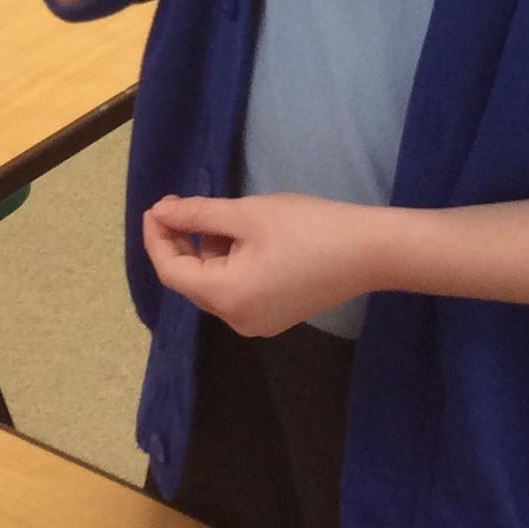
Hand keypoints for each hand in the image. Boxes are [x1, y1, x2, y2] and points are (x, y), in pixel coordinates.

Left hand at [142, 193, 372, 338]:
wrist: (371, 251)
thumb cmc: (309, 228)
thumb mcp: (248, 214)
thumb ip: (199, 215)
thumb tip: (162, 212)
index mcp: (227, 297)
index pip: (172, 272)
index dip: (158, 238)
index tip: (157, 206)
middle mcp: (237, 320)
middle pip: (192, 282)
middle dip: (181, 243)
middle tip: (180, 205)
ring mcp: (258, 323)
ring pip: (214, 286)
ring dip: (206, 252)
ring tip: (217, 217)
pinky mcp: (276, 316)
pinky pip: (236, 291)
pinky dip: (228, 264)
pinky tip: (240, 237)